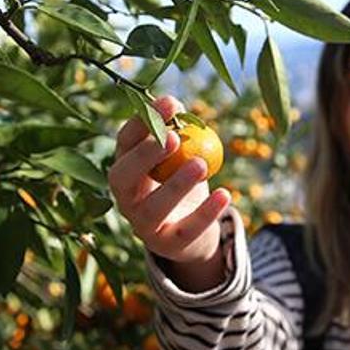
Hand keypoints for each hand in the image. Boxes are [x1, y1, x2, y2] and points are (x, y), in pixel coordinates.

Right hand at [109, 96, 231, 273]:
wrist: (190, 233)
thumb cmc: (179, 181)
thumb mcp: (177, 156)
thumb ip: (175, 131)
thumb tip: (176, 104)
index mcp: (125, 167)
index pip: (125, 142)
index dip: (142, 122)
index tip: (169, 103)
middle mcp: (125, 197)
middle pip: (124, 177)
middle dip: (145, 156)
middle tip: (172, 138)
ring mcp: (142, 224)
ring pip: (153, 208)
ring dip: (176, 186)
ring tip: (200, 165)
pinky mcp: (166, 245)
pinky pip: (186, 230)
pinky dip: (206, 212)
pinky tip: (225, 194)